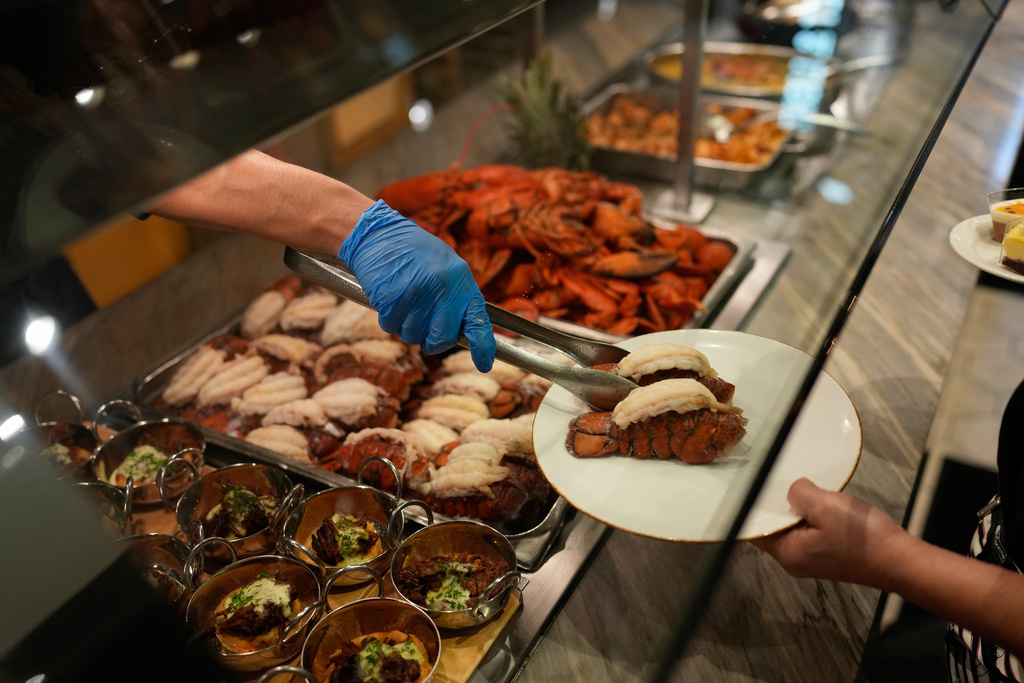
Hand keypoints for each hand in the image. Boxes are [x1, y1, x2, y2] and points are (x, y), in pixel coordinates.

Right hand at [339, 200, 495, 370]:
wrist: (379, 233)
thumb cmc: (414, 252)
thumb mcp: (446, 267)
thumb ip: (456, 296)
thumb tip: (463, 331)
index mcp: (461, 280)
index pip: (477, 321)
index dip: (483, 346)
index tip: (484, 364)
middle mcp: (443, 288)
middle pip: (442, 338)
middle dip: (432, 341)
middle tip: (424, 329)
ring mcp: (417, 294)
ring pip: (413, 336)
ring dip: (406, 327)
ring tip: (404, 302)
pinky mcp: (393, 298)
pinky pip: (391, 326)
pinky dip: (388, 319)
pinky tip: (389, 298)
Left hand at [750, 478, 907, 591]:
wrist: (900, 560)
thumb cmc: (863, 539)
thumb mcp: (825, 506)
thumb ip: (799, 494)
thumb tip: (792, 489)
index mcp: (788, 553)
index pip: (756, 529)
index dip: (754, 506)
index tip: (754, 485)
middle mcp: (795, 560)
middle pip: (774, 525)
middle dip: (780, 504)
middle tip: (787, 482)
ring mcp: (811, 558)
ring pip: (794, 525)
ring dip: (801, 508)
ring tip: (811, 492)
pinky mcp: (827, 553)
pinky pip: (811, 529)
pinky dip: (815, 515)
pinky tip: (825, 503)